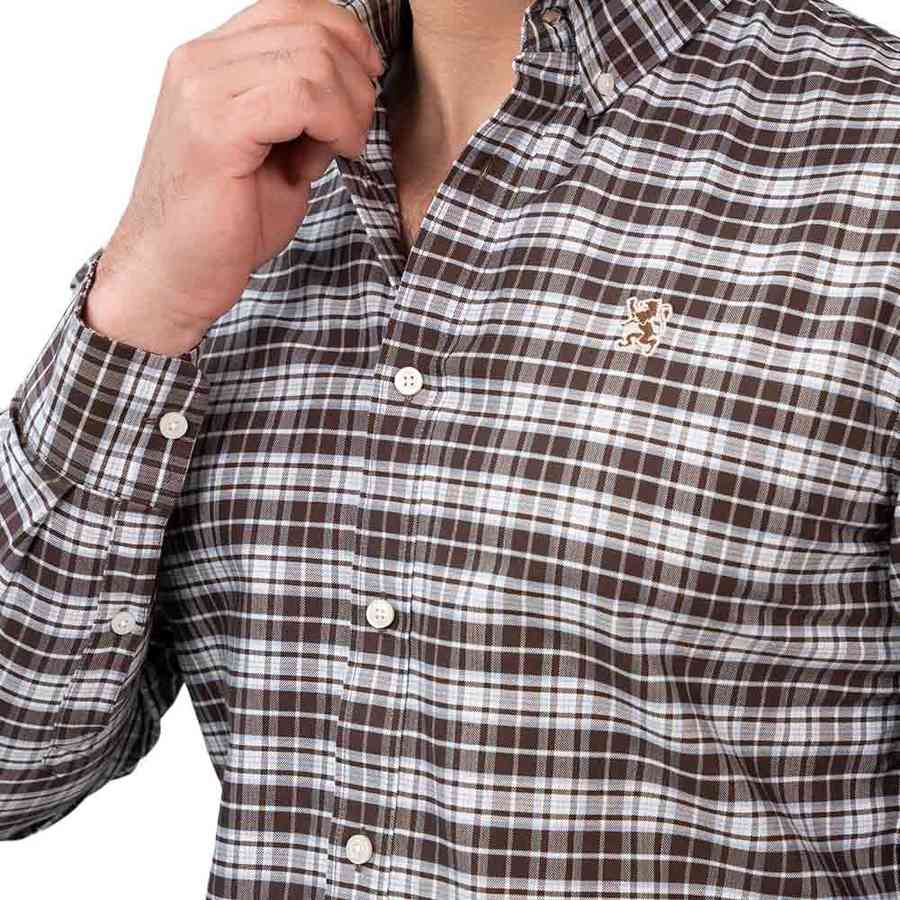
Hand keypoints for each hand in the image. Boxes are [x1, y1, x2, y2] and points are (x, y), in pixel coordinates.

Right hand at [85, 0, 383, 355]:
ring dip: (347, 110)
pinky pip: (301, 96)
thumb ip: (304, 111)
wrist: (173, 275)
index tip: (368, 82)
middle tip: (351, 137)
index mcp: (213, 60)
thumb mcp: (276, 153)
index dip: (347, 37)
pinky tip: (324, 161)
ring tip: (334, 153)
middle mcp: (200, 61)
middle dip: (355, 84)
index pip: (293, 9)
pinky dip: (332, 125)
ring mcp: (203, 88)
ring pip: (312, 58)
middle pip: (311, 29)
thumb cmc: (225, 224)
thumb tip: (355, 86)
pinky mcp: (214, 126)